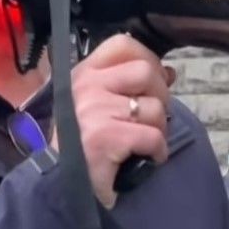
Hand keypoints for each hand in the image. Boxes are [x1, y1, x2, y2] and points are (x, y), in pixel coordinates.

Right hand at [51, 34, 174, 207]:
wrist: (60, 184)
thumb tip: (168, 72)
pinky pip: (153, 136)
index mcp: (84, 74)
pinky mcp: (106, 137)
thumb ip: (127, 85)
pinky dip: (158, 151)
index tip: (150, 82)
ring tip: (144, 143)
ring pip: (154, 107)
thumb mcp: (96, 105)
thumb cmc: (81, 145)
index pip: (122, 44)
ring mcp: (94, 110)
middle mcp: (86, 86)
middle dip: (160, 96)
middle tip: (150, 118)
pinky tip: (148, 158)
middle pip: (145, 71)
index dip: (147, 59)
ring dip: (159, 128)